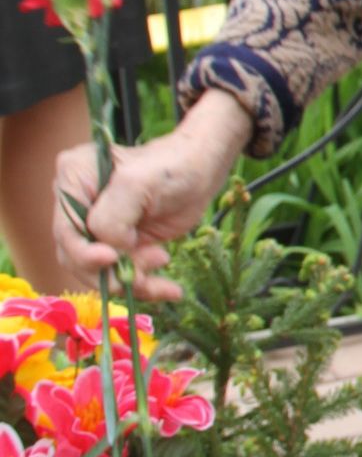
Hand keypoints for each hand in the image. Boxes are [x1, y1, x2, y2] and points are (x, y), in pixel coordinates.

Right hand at [54, 91, 253, 301]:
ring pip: (100, 273)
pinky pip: (122, 276)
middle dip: (110, 272)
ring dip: (132, 281)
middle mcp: (78, 206)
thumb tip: (109, 253)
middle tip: (145, 271)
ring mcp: (97, 228)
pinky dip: (145, 287)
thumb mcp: (138, 184)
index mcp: (73, 180)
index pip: (65, 230)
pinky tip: (170, 289)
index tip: (112, 259)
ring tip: (163, 262)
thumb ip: (112, 218)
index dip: (84, 253)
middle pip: (77, 257)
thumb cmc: (171, 167)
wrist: (201, 173)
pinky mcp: (119, 246)